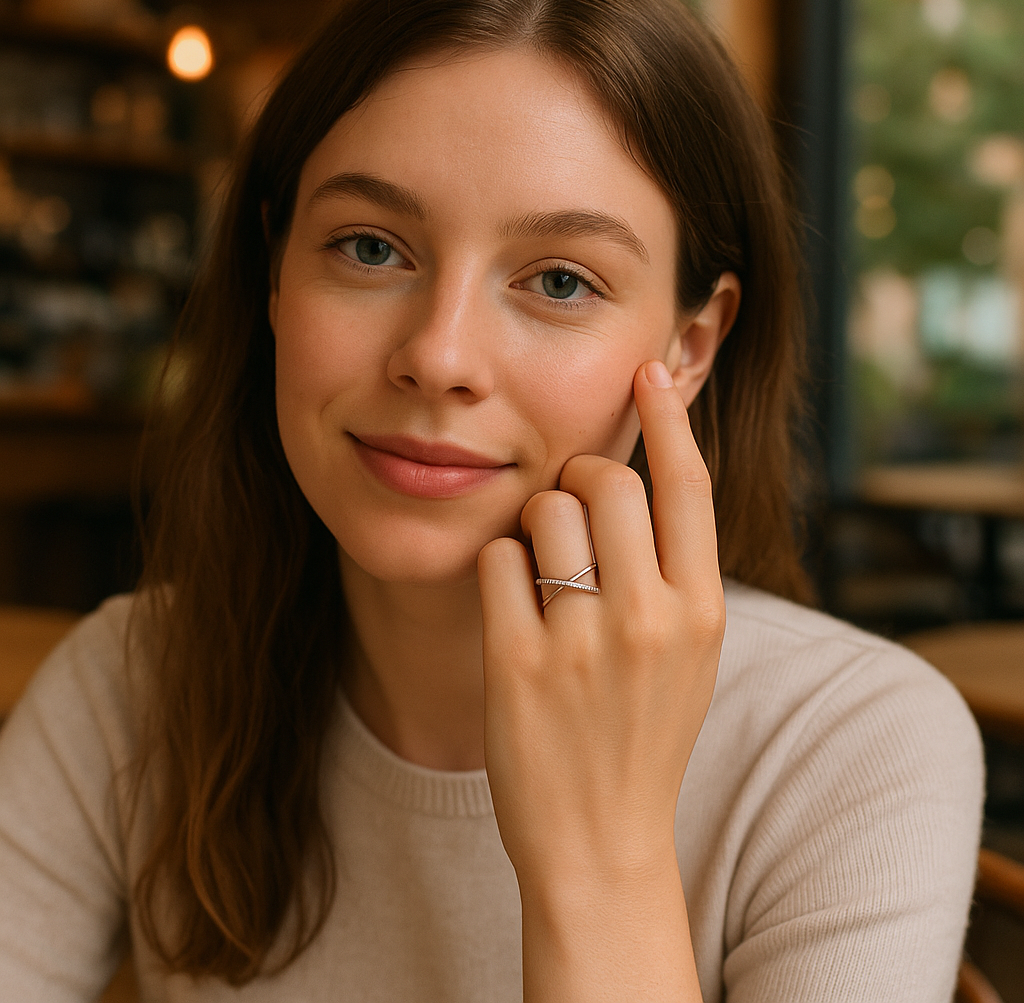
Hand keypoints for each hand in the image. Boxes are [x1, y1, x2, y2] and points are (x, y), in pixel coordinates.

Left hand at [477, 359, 724, 892]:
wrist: (601, 845)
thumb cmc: (642, 736)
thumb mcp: (688, 655)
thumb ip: (676, 570)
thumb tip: (647, 474)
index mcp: (703, 611)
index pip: (688, 486)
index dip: (668, 417)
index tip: (648, 368)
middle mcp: (652, 619)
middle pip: (606, 481)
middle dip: (577, 478)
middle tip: (567, 507)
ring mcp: (584, 643)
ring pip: (545, 512)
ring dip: (534, 524)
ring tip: (542, 570)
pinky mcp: (519, 664)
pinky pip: (496, 559)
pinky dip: (498, 565)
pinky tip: (512, 605)